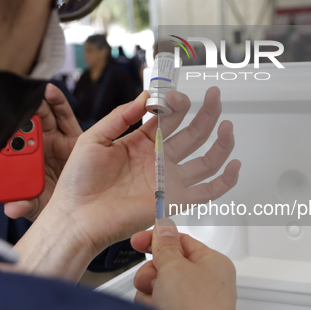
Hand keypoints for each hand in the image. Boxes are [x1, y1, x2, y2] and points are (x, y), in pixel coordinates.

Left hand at [4, 83, 81, 220]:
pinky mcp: (74, 136)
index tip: (1, 122)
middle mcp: (42, 148)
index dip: (8, 131)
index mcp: (28, 162)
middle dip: (24, 113)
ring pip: (45, 116)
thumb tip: (12, 208)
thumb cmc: (54, 204)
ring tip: (34, 93)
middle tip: (18, 104)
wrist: (80, 204)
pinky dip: (57, 102)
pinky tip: (50, 91)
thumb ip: (23, 205)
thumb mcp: (36, 206)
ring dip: (39, 103)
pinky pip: (64, 115)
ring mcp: (57, 140)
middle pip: (30, 125)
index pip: (15, 143)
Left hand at [49, 87, 240, 256]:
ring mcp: (167, 180)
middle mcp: (158, 161)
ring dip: (219, 142)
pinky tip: (234, 165)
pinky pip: (206, 193)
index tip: (174, 93)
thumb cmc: (79, 182)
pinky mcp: (172, 201)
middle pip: (191, 134)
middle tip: (214, 94)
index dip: (175, 104)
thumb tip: (145, 96)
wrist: (75, 216)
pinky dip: (224, 182)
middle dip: (205, 113)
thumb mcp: (95, 138)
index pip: (167, 119)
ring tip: (227, 123)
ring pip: (205, 160)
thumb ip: (121, 116)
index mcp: (140, 144)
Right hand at [131, 218, 236, 309]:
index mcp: (213, 263)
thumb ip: (165, 244)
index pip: (181, 241)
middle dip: (152, 272)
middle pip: (165, 264)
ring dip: (149, 292)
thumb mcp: (175, 267)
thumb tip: (164, 225)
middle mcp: (204, 283)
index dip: (158, 238)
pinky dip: (151, 307)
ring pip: (156, 286)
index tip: (138, 240)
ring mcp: (191, 304)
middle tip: (156, 279)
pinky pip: (155, 304)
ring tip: (159, 302)